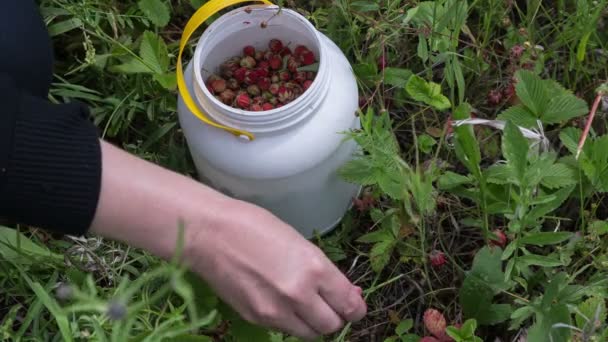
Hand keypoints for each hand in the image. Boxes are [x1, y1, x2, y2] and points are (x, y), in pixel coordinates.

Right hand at [89, 140, 366, 339]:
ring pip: (310, 333)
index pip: (349, 304)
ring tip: (305, 304)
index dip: (356, 307)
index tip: (355, 305)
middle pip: (331, 325)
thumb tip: (345, 292)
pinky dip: (290, 322)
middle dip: (335, 316)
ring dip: (313, 322)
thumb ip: (323, 272)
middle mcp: (300, 295)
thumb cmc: (255, 226)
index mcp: (315, 269)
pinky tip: (283, 302)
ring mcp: (276, 311)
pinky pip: (285, 329)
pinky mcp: (257, 319)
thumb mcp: (299, 243)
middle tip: (329, 304)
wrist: (211, 234)